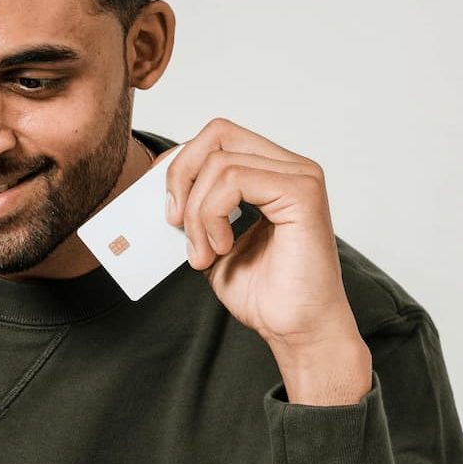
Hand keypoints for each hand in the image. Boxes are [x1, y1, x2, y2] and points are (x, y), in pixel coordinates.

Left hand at [162, 117, 357, 350]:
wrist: (296, 330)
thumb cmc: (265, 294)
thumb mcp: (211, 244)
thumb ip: (194, 212)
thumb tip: (160, 190)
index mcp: (272, 173)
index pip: (217, 138)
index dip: (180, 164)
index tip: (166, 208)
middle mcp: (290, 167)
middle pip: (217, 133)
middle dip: (181, 175)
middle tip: (174, 222)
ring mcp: (300, 176)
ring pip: (219, 162)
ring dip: (197, 212)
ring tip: (204, 252)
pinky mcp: (302, 192)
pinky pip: (234, 181)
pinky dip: (213, 216)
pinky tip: (221, 247)